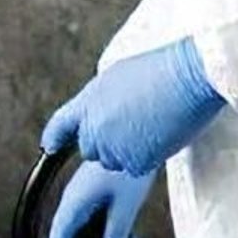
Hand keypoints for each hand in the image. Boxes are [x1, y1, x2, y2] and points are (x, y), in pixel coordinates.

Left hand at [40, 39, 225, 177]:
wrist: (188, 76)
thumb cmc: (162, 69)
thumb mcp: (119, 76)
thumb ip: (103, 101)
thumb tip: (102, 117)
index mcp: (89, 99)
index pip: (62, 123)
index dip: (54, 136)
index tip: (49, 145)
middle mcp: (95, 126)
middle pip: (90, 148)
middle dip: (106, 142)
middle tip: (135, 123)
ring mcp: (113, 146)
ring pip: (114, 160)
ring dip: (128, 150)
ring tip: (152, 124)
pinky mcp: (135, 161)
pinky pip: (135, 167)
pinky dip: (147, 157)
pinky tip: (161, 134)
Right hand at [47, 165, 154, 237]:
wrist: (142, 133)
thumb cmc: (131, 165)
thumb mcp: (126, 206)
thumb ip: (115, 236)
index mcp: (76, 200)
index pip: (60, 232)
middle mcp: (78, 198)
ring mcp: (89, 194)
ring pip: (93, 230)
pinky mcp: (101, 191)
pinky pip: (102, 220)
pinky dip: (116, 233)